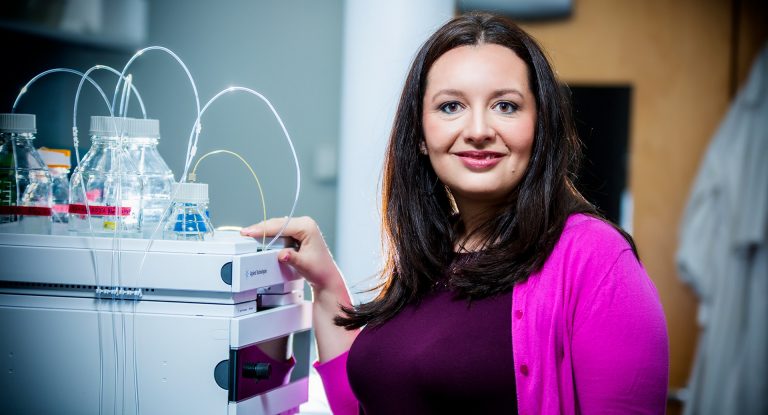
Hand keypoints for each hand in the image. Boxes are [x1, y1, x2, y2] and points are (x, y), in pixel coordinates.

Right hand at [242, 217, 358, 361]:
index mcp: (307, 227)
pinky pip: (280, 231)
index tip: (250, 232)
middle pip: (278, 223)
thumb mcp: (304, 264)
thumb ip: (292, 258)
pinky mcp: (298, 234)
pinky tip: (260, 237)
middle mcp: (305, 224)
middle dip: (261, 228)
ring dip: (264, 230)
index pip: (281, 225)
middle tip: (245, 233)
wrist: (325, 277)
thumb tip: (282, 254)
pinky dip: (270, 234)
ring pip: (278, 226)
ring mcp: (302, 228)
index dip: (264, 229)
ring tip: (249, 234)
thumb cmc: (319, 270)